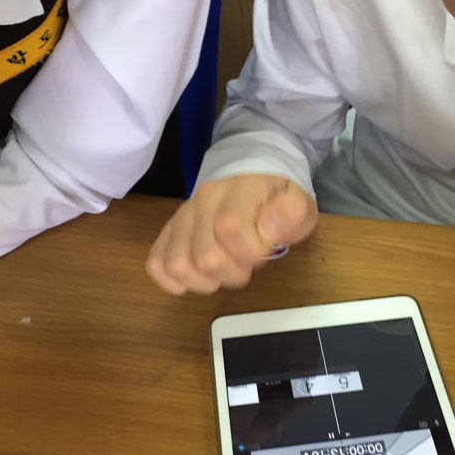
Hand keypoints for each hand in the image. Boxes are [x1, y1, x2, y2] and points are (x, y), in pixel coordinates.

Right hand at [146, 174, 317, 294]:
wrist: (250, 173)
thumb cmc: (276, 196)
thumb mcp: (299, 203)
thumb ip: (291, 215)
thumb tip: (267, 231)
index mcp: (238, 190)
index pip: (230, 228)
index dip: (251, 252)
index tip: (264, 250)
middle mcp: (204, 200)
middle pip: (203, 256)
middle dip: (232, 273)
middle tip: (246, 264)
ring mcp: (182, 216)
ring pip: (176, 264)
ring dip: (203, 281)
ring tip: (222, 272)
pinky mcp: (169, 231)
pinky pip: (155, 263)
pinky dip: (173, 280)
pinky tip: (196, 277)